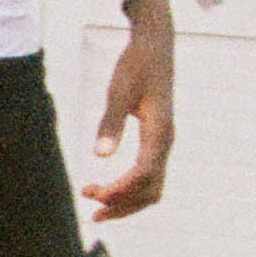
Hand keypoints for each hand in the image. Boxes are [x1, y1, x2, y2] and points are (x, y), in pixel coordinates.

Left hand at [87, 5, 173, 217]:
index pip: (142, 175)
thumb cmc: (136, 64)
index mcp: (159, 132)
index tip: (90, 193)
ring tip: (96, 206)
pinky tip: (110, 190)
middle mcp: (165, 141)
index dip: (118, 191)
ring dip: (126, 202)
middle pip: (150, 190)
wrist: (155, 45)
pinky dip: (130, 189)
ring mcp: (163, 142)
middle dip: (122, 206)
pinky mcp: (157, 140)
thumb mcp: (119, 90)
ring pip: (152, 187)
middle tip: (91, 211)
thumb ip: (110, 122)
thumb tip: (100, 155)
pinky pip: (149, 175)